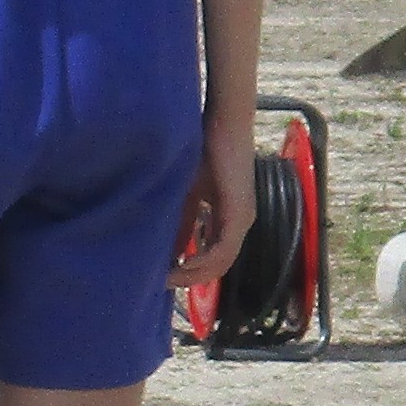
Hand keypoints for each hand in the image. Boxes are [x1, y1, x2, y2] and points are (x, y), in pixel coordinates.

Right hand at [175, 110, 256, 288]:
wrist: (222, 123)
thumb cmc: (205, 149)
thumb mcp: (189, 192)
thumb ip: (183, 220)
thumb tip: (172, 248)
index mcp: (230, 217)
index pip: (213, 255)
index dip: (191, 270)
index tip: (164, 275)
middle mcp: (241, 222)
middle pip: (219, 265)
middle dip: (191, 277)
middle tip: (162, 282)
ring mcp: (243, 219)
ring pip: (222, 262)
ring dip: (195, 274)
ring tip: (168, 277)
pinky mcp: (239, 214)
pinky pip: (223, 249)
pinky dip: (203, 262)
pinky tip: (182, 265)